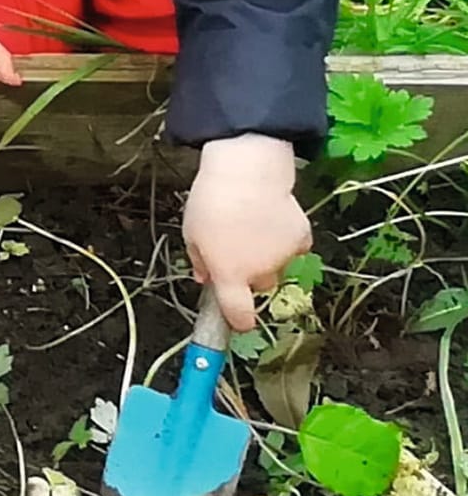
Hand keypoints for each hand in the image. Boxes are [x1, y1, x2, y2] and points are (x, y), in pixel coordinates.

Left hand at [185, 134, 308, 331]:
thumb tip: (204, 277)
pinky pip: (293, 248)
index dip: (239, 322)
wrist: (247, 173)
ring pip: (277, 267)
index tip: (238, 322)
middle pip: (258, 287)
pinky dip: (285, 240)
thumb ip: (199, 261)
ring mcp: (285, 258)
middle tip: (236, 249)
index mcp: (230, 276)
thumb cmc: (212, 202)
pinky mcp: (303, 240)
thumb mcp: (191, 233)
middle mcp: (261, 273)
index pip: (239, 315)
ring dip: (267, 256)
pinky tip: (272, 219)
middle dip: (249, 276)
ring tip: (252, 226)